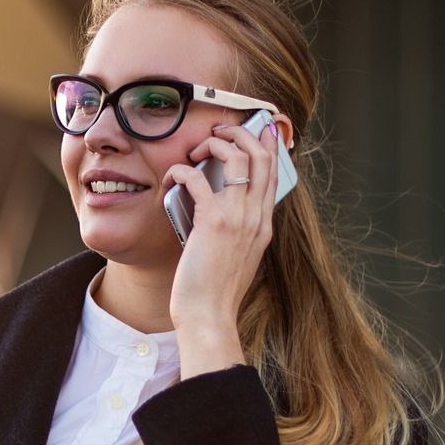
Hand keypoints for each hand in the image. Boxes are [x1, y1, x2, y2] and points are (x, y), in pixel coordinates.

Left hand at [163, 118, 278, 375]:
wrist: (209, 317)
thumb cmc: (215, 291)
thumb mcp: (236, 256)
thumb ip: (236, 230)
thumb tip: (217, 207)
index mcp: (264, 225)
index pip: (273, 173)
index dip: (266, 144)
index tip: (258, 127)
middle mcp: (256, 217)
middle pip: (261, 156)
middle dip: (241, 133)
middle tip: (219, 130)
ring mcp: (238, 218)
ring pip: (236, 158)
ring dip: (213, 144)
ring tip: (195, 150)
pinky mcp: (213, 223)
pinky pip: (197, 179)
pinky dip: (181, 171)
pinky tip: (171, 178)